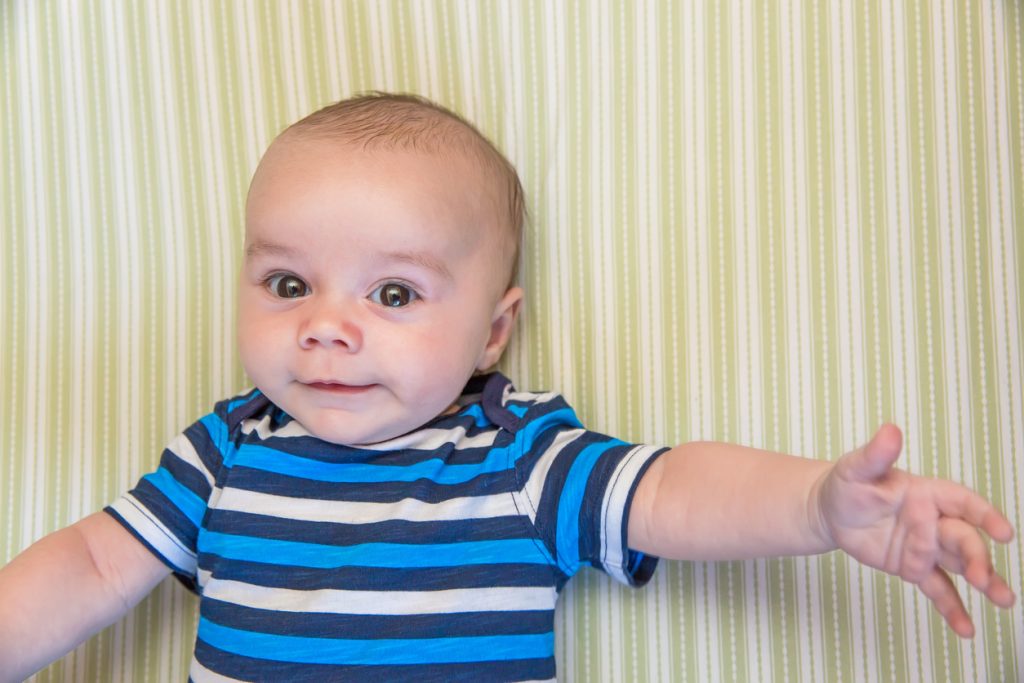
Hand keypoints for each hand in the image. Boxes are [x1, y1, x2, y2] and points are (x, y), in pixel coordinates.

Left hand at [814, 424, 1015, 637]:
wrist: (830, 511)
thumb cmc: (846, 483)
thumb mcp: (856, 468)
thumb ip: (876, 454)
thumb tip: (890, 431)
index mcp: (926, 493)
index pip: (962, 501)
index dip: (984, 514)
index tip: (1003, 532)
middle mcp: (934, 520)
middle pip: (963, 538)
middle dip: (976, 557)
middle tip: (982, 578)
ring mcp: (926, 546)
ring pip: (960, 565)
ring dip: (984, 581)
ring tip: (1004, 601)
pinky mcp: (914, 568)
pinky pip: (938, 588)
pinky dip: (952, 608)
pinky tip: (966, 629)